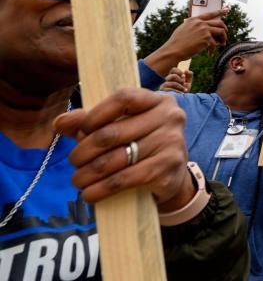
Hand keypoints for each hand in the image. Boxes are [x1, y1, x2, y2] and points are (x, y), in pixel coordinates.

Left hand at [53, 88, 195, 211]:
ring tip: (78, 180)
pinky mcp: (168, 169)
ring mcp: (171, 143)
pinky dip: (101, 189)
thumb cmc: (141, 145)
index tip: (80, 130)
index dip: (95, 114)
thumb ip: (91, 122)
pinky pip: (125, 179)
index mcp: (158, 101)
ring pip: (115, 159)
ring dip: (88, 174)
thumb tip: (60, 122)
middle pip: (113, 133)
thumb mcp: (121, 127)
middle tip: (74, 161)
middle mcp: (170, 118)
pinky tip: (90, 194)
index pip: (123, 98)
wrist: (173, 177)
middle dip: (84, 151)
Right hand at [143, 10, 227, 74]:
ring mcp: (204, 29)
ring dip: (223, 39)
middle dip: (224, 30)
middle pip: (219, 23)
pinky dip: (213, 50)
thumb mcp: (183, 29)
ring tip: (221, 45)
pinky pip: (215, 44)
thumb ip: (194, 27)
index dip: (219, 11)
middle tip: (224, 37)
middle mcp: (200, 23)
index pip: (209, 13)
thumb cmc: (177, 43)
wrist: (174, 50)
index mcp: (194, 19)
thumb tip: (206, 30)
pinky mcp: (206, 38)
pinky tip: (209, 54)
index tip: (227, 10)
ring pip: (221, 31)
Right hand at [159, 68, 192, 93]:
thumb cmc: (184, 91)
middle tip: (184, 83)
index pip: (173, 70)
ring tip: (185, 90)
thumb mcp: (188, 82)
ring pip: (171, 83)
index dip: (179, 71)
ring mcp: (164, 86)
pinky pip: (170, 90)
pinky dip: (177, 91)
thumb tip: (186, 70)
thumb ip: (189, 75)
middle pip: (172, 76)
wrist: (181, 101)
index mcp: (173, 77)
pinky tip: (181, 93)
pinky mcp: (162, 92)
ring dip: (180, 86)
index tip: (184, 76)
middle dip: (179, 79)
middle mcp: (167, 80)